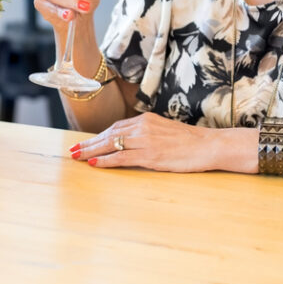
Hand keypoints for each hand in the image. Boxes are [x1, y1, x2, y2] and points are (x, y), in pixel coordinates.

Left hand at [70, 112, 217, 171]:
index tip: (86, 142)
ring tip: (77, 157)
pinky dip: (106, 161)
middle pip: (108, 134)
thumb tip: (132, 141)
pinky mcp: (150, 155)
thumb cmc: (190, 141)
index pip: (115, 127)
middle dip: (89, 143)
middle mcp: (143, 127)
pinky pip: (122, 157)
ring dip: (92, 151)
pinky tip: (95, 164)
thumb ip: (148, 133)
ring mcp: (146, 141)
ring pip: (111, 145)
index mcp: (146, 119)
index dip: (98, 135)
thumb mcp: (165, 130)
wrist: (209, 145)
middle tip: (73, 150)